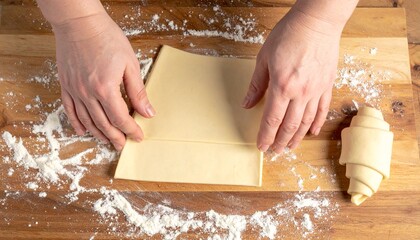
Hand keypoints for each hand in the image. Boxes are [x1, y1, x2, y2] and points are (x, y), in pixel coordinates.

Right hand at [54, 13, 154, 150]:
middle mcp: (87, 93)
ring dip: (98, 134)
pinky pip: (69, 110)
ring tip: (108, 141)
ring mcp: (74, 90)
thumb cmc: (106, 38)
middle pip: (103, 124)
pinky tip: (83, 131)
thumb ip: (138, 91)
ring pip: (87, 121)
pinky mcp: (65, 85)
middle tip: (123, 145)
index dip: (131, 130)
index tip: (138, 136)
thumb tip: (148, 112)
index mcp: (106, 88)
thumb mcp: (130, 64)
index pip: (120, 118)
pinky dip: (77, 123)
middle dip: (116, 137)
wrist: (79, 23)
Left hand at [242, 9, 342, 152]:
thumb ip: (256, 84)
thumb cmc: (289, 36)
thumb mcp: (264, 58)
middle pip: (289, 125)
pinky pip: (323, 110)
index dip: (266, 136)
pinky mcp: (327, 85)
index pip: (272, 119)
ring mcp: (316, 91)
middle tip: (274, 152)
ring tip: (290, 147)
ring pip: (306, 122)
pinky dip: (317, 123)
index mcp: (282, 86)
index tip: (261, 146)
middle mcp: (301, 93)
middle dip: (280, 141)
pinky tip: (312, 132)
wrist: (317, 22)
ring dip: (297, 138)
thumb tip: (247, 103)